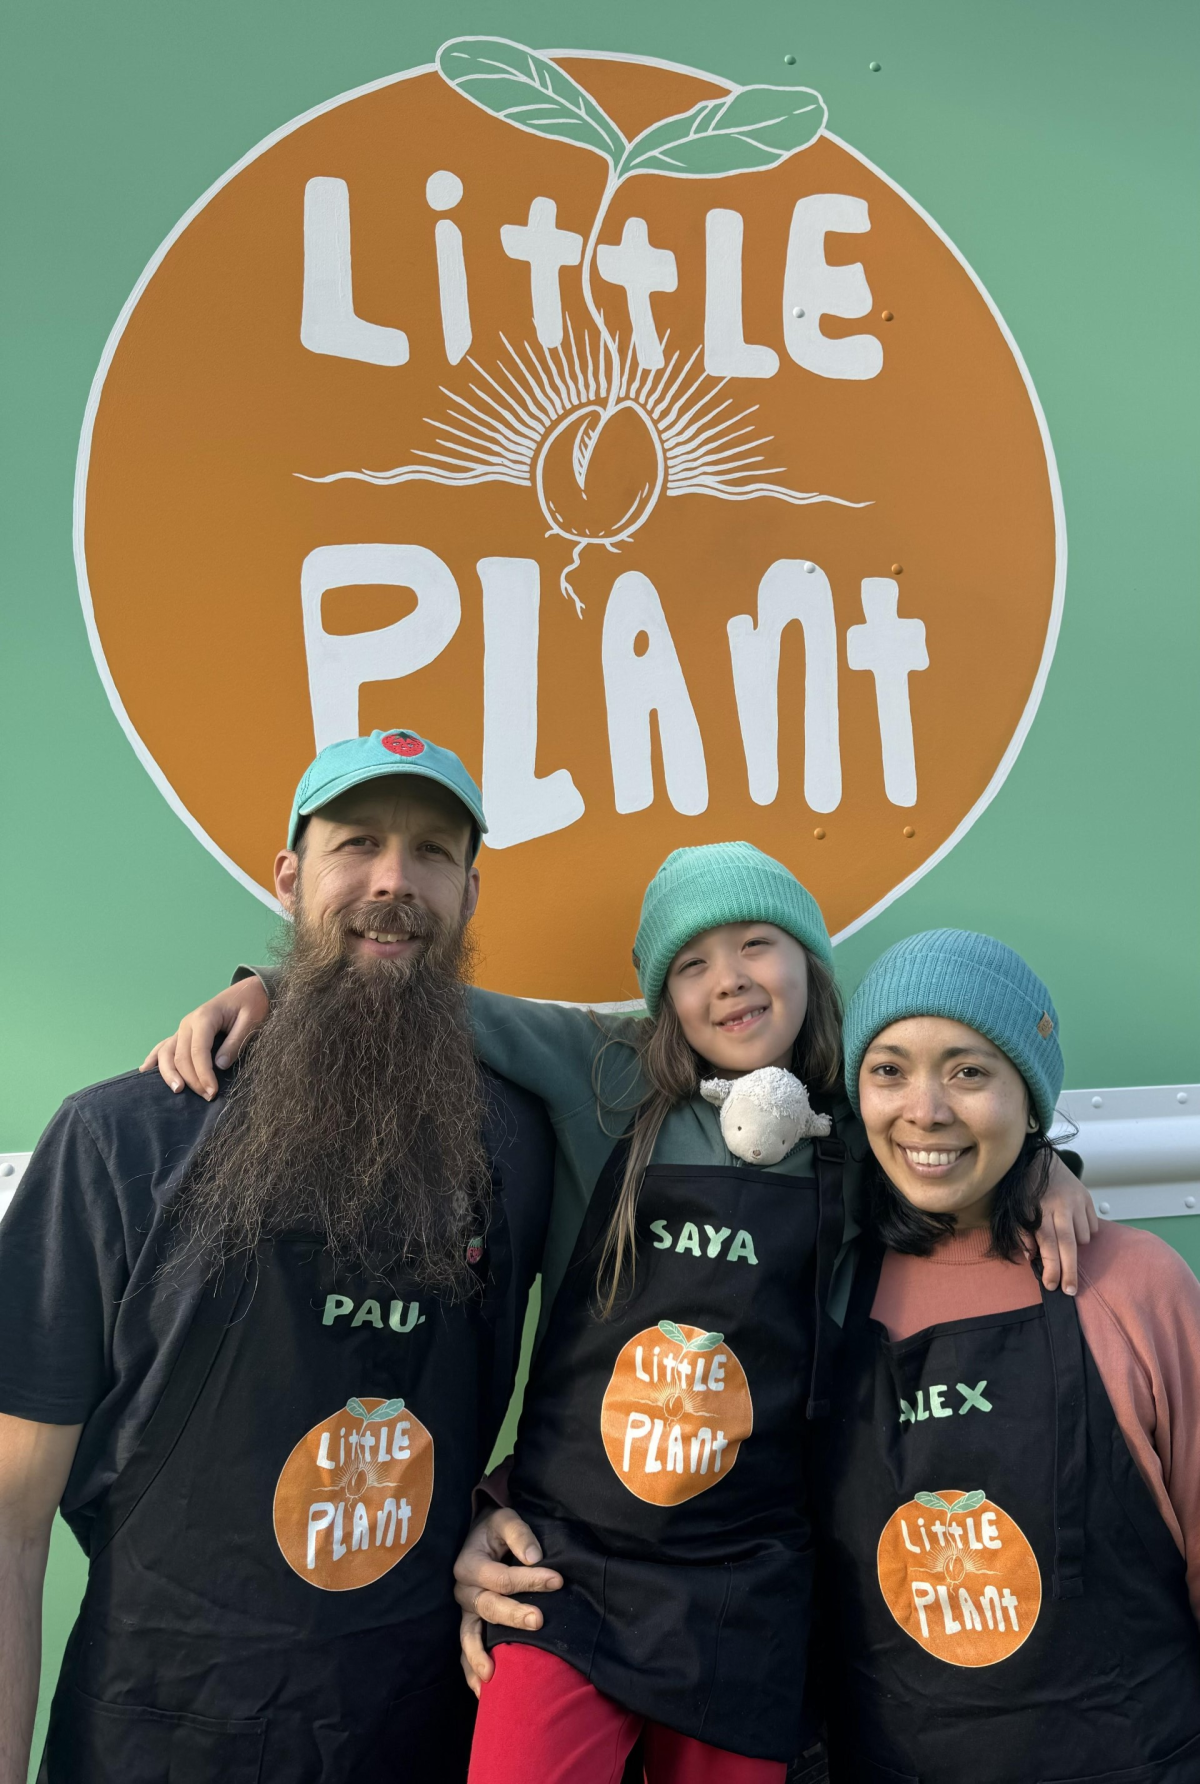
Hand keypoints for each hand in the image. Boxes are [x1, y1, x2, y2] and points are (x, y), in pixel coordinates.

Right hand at [139, 976, 269, 1100]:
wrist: (248, 991)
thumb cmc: (252, 1004)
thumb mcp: (251, 1020)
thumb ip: (235, 1042)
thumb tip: (219, 1066)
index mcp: (204, 1017)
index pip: (198, 1051)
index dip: (203, 1074)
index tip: (212, 1092)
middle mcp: (188, 1023)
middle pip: (180, 1056)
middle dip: (191, 1079)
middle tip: (207, 1097)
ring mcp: (183, 1028)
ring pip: (166, 1052)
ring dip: (169, 1073)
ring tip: (177, 1090)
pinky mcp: (183, 1033)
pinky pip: (164, 1046)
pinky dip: (153, 1058)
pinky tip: (145, 1071)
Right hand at [453, 1507, 561, 1696]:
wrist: (477, 1538)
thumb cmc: (495, 1531)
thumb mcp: (505, 1520)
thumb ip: (519, 1534)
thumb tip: (534, 1557)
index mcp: (469, 1563)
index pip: (500, 1577)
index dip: (529, 1579)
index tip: (557, 1580)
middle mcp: (463, 1590)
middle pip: (488, 1607)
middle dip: (513, 1616)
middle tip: (539, 1620)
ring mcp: (464, 1612)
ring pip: (469, 1636)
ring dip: (481, 1655)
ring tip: (494, 1675)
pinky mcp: (469, 1625)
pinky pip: (465, 1650)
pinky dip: (471, 1671)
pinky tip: (482, 1691)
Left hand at [1032, 1152, 1097, 1294]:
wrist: (1038, 1158)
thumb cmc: (1024, 1188)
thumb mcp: (1015, 1210)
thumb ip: (1022, 1234)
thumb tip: (1031, 1257)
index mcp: (1040, 1210)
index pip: (1048, 1245)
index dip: (1051, 1267)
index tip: (1051, 1285)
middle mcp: (1061, 1206)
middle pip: (1069, 1246)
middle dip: (1070, 1271)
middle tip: (1071, 1291)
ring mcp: (1077, 1202)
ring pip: (1083, 1238)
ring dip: (1075, 1246)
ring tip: (1063, 1239)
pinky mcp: (1087, 1198)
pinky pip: (1092, 1226)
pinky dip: (1085, 1232)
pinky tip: (1073, 1225)